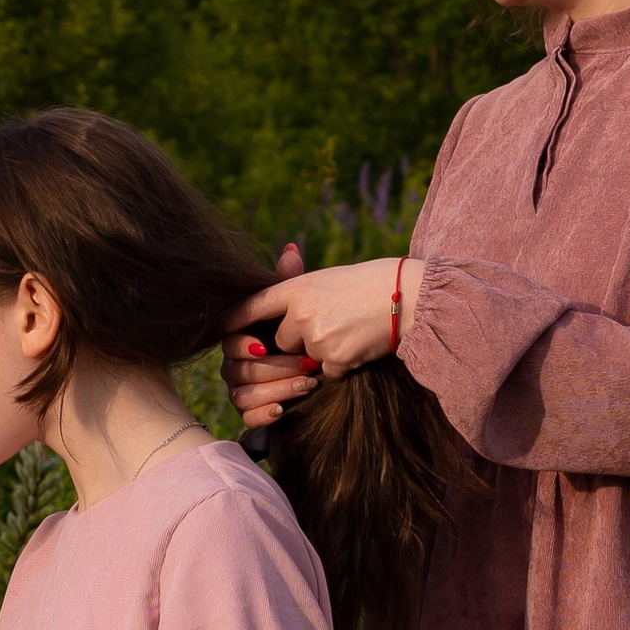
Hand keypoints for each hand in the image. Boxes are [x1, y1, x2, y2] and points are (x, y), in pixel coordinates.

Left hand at [224, 252, 421, 427]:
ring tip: (351, 330)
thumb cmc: (371, 283)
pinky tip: (360, 344)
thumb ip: (300, 283)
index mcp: (298, 287)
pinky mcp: (334, 361)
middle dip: (298, 341)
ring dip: (324, 353)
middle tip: (329, 324)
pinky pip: (327, 373)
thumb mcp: (330, 276)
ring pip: (305, 359)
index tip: (221, 328)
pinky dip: (341, 364)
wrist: (408, 297)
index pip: (253, 304)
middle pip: (281, 340)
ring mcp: (316, 339)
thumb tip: (286, 256)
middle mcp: (301, 313)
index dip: (236, 318)